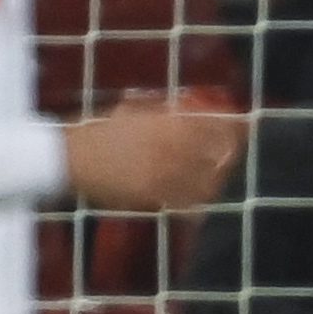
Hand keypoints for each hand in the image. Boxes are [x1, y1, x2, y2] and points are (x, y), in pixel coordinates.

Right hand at [64, 96, 244, 211]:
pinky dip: (199, 198)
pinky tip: (201, 197)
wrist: (68, 158)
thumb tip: (193, 111)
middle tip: (233, 150)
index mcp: (166, 123)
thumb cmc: (98, 130)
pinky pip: (187, 202)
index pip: (214, 125)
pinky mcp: (154, 197)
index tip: (244, 125)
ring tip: (217, 172)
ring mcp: (164, 175)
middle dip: (230, 150)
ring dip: (217, 175)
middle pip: (218, 152)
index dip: (234, 126)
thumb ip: (165, 113)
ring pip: (208, 179)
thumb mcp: (134, 111)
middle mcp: (171, 148)